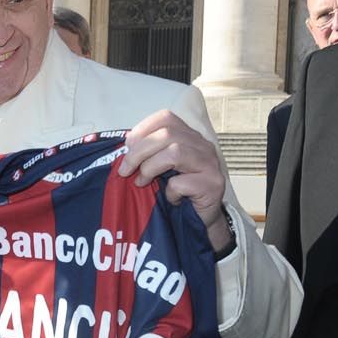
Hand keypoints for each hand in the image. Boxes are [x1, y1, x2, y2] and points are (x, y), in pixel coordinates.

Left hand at [118, 110, 231, 251]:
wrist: (199, 219)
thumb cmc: (175, 190)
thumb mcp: (157, 167)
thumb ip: (146, 154)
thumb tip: (124, 147)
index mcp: (188, 136)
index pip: (165, 117)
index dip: (142, 130)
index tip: (127, 148)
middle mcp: (202, 145)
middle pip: (166, 134)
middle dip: (138, 153)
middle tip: (125, 171)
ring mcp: (210, 163)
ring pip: (175, 152)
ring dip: (150, 168)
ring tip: (142, 183)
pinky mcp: (213, 184)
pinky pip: (182, 182)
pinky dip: (169, 191)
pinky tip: (171, 198)